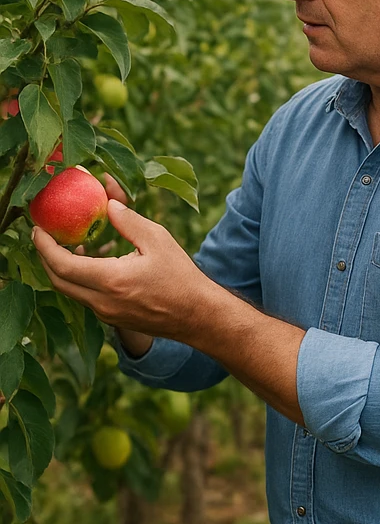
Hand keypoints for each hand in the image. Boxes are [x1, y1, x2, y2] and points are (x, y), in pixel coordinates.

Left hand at [31, 188, 215, 342]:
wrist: (197, 315)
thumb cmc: (181, 276)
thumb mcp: (158, 240)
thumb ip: (129, 221)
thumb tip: (108, 203)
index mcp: (112, 280)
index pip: (62, 265)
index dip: (45, 246)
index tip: (39, 228)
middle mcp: (102, 301)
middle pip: (58, 281)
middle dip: (46, 257)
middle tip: (47, 236)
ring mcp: (106, 314)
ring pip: (71, 291)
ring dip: (64, 269)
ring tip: (73, 246)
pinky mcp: (113, 319)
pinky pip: (86, 298)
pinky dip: (81, 279)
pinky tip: (95, 264)